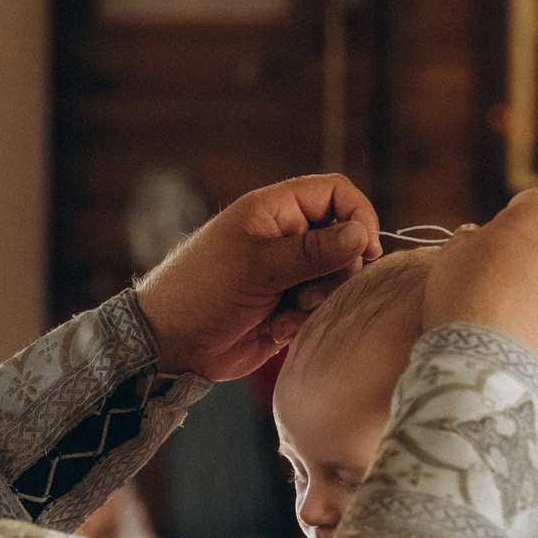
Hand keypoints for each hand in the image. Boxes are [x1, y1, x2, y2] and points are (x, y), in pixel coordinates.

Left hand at [136, 174, 379, 379]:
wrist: (172, 343)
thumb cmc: (202, 292)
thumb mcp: (258, 266)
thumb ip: (313, 251)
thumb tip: (361, 234)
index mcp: (275, 211)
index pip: (335, 193)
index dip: (358, 216)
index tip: (365, 249)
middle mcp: (286, 237)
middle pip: (344, 241)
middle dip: (336, 271)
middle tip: (309, 292)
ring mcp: (288, 273)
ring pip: (336, 280)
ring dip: (319, 301)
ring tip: (287, 313)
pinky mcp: (288, 306)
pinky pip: (319, 309)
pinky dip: (304, 321)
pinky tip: (276, 329)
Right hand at [420, 189, 537, 401]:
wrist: (489, 374)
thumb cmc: (461, 308)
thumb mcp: (449, 260)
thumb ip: (471, 240)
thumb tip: (479, 238)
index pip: (535, 205)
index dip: (514, 226)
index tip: (498, 250)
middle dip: (537, 269)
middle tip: (503, 300)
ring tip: (516, 338)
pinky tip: (534, 361)